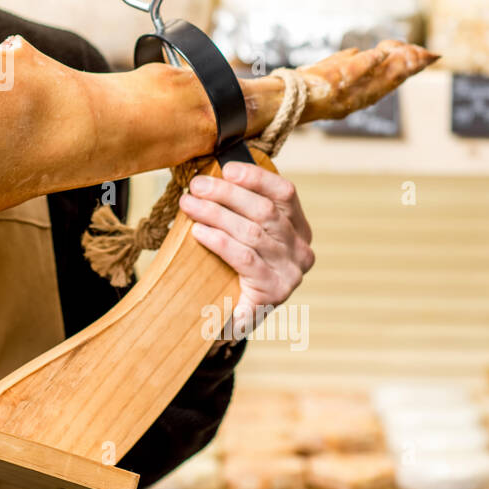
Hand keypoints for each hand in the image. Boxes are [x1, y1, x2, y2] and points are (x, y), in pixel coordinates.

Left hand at [177, 161, 314, 343]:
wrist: (229, 320)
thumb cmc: (232, 270)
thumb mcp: (242, 236)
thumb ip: (237, 210)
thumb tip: (209, 177)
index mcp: (298, 229)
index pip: (285, 193)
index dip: (257, 177)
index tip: (227, 168)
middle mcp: (300, 250)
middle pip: (265, 210)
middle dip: (226, 193)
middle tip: (196, 186)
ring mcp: (290, 273)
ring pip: (252, 232)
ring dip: (215, 214)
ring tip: (188, 205)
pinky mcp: (273, 293)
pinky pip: (245, 259)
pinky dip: (219, 241)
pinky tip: (199, 232)